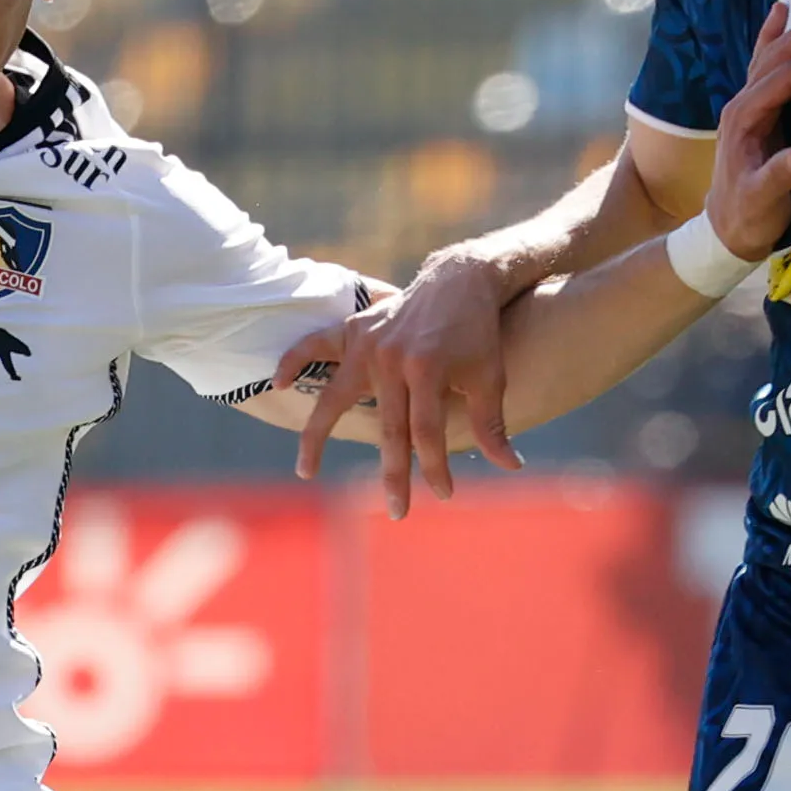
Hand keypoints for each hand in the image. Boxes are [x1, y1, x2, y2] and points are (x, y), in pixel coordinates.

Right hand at [291, 250, 515, 514]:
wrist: (460, 279)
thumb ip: (492, 423)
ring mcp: (368, 343)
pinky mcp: (355, 328)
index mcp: (427, 368)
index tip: (443, 494)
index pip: (426, 432)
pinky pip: (317, 344)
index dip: (435, 467)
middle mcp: (391, 357)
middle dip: (393, 474)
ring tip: (306, 471)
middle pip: (387, 428)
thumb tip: (511, 467)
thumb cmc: (478, 333)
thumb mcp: (491, 377)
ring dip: (318, 436)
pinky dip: (295, 359)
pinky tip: (280, 382)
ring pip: (335, 397)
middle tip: (397, 511)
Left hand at [707, 0, 790, 266]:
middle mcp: (742, 104)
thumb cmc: (747, 216)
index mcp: (744, 120)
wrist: (726, 229)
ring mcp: (747, 104)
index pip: (778, 82)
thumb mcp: (762, 202)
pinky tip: (781, 10)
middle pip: (774, 59)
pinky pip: (764, 64)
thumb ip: (778, 178)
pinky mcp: (757, 109)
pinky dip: (773, 36)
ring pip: (771, 57)